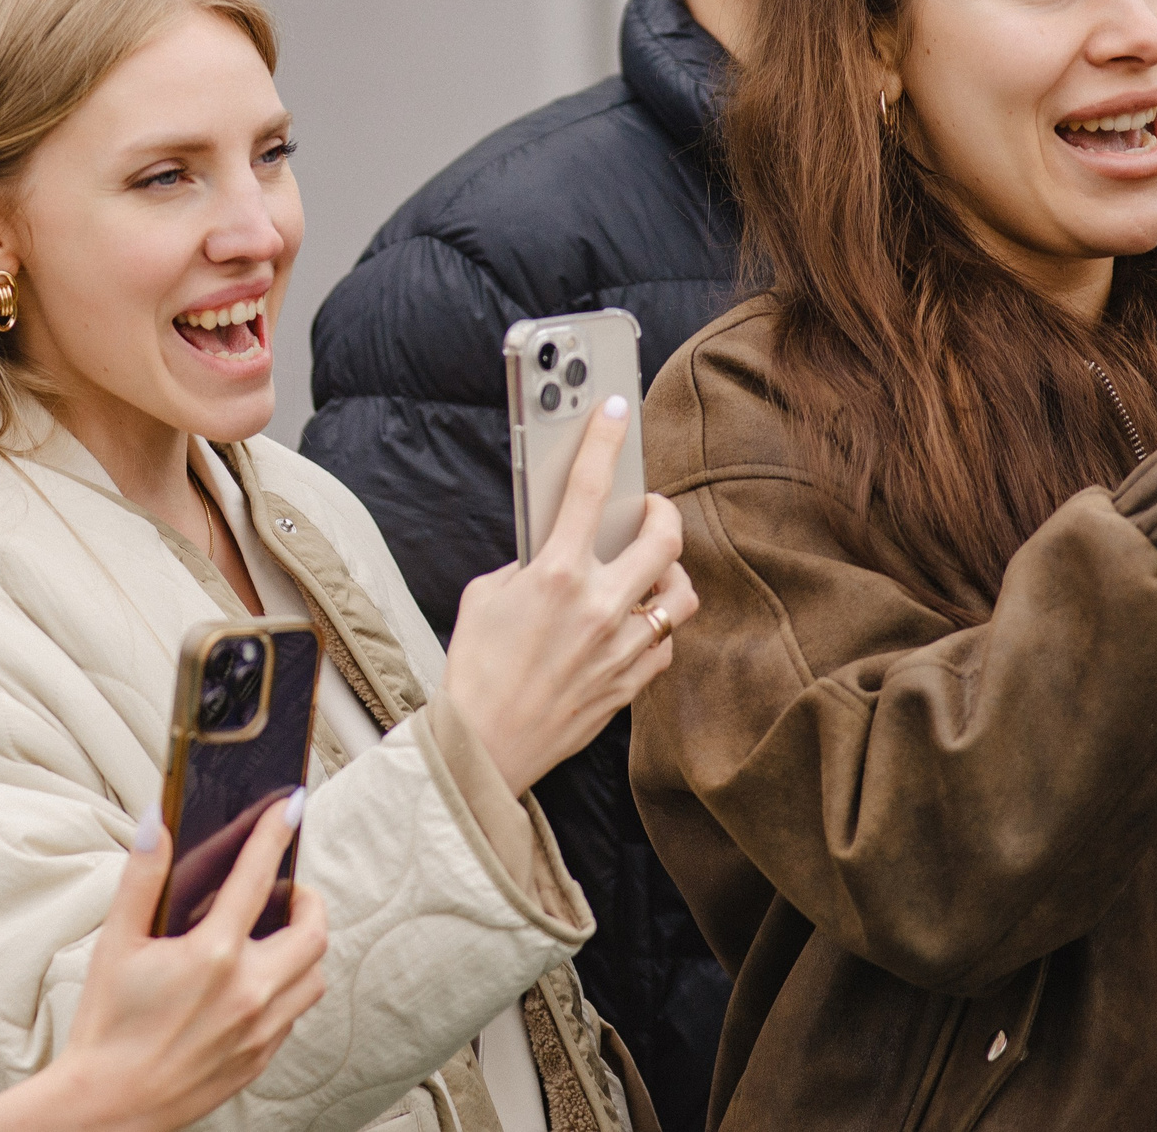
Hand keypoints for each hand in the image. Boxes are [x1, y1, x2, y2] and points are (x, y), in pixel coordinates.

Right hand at [0, 798, 329, 1131]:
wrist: (108, 1108)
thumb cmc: (106, 1027)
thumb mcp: (115, 943)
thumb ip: (141, 878)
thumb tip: (155, 823)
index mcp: (212, 956)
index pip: (257, 877)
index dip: (275, 834)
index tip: (291, 805)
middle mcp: (248, 993)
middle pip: (313, 931)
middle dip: (309, 899)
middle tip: (288, 887)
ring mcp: (260, 1031)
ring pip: (314, 977)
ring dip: (305, 947)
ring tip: (278, 933)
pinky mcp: (260, 1059)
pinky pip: (295, 1013)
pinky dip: (290, 986)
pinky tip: (259, 979)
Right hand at [443, 397, 695, 794]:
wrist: (483, 744)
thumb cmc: (474, 669)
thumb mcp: (484, 595)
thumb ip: (526, 565)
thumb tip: (555, 553)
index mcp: (555, 575)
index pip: (591, 488)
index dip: (606, 440)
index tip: (616, 412)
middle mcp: (598, 606)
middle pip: (666, 537)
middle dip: (662, 512)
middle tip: (649, 510)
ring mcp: (622, 647)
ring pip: (682, 593)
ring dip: (671, 574)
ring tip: (650, 571)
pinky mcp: (632, 683)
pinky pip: (666, 642)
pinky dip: (655, 627)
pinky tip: (634, 623)